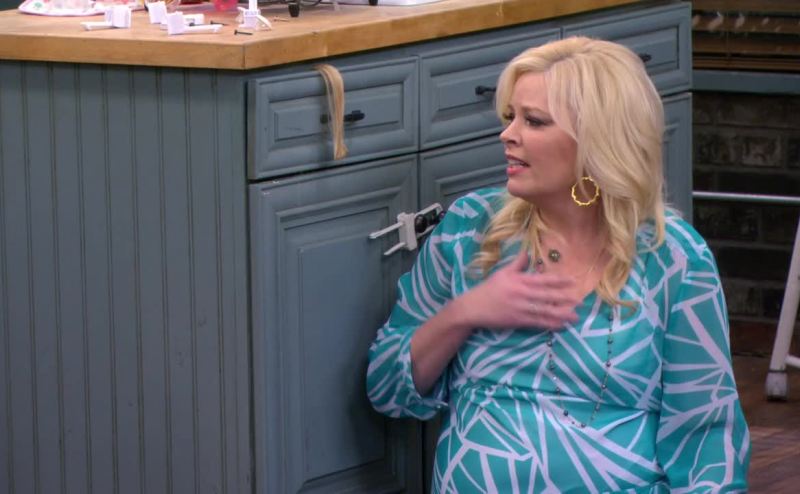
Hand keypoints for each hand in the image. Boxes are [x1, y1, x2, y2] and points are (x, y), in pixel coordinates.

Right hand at [454, 249, 579, 329]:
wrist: (473, 308)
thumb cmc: (488, 289)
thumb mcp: (502, 273)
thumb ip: (517, 263)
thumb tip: (527, 252)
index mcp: (519, 280)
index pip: (543, 280)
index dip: (559, 281)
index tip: (573, 281)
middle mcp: (522, 294)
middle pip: (547, 296)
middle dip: (564, 298)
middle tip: (580, 300)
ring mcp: (520, 308)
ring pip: (545, 311)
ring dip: (561, 313)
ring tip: (575, 316)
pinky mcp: (518, 321)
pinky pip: (537, 322)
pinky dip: (550, 324)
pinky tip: (560, 325)